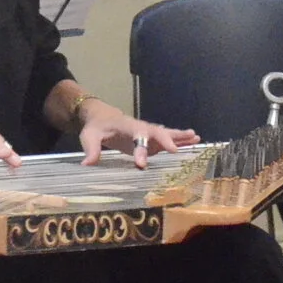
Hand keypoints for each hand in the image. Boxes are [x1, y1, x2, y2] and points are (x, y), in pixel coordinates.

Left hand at [77, 106, 197, 167]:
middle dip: (166, 140)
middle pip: (155, 132)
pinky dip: (181, 139)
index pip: (135, 136)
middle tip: (175, 150)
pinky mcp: (151, 140)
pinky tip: (194, 141)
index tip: (141, 164)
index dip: (140, 149)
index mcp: (126, 126)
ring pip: (165, 133)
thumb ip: (91, 150)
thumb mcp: (89, 137)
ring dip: (180, 136)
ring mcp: (148, 133)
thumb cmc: (96, 127)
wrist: (103, 117)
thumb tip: (87, 165)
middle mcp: (141, 128)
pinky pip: (168, 139)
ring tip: (195, 138)